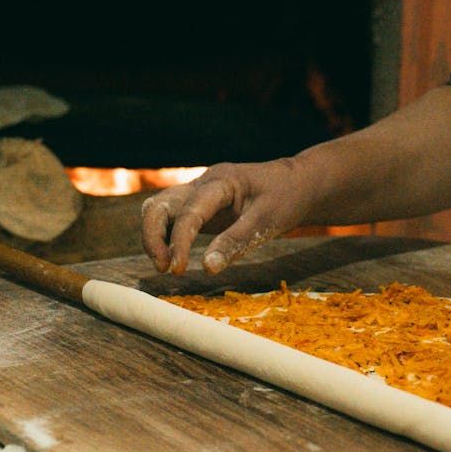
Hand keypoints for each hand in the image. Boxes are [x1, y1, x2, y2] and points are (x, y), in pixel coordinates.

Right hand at [141, 158, 316, 274]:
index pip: (190, 210)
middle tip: (163, 269)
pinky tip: (172, 258)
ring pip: (161, 209)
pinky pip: (173, 218)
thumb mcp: (267, 221)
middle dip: (153, 236)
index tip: (177, 269)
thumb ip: (236, 242)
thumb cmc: (286, 198)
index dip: (179, 240)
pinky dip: (166, 237)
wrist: (297, 183)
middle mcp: (203, 184)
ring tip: (164, 267)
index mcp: (221, 182)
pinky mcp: (200, 206)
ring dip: (155, 236)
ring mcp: (199, 193)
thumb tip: (208, 268)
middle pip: (161, 204)